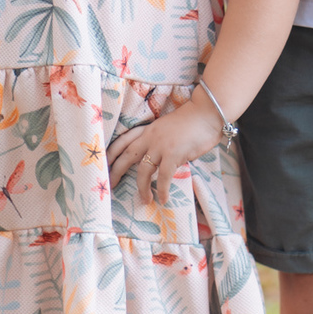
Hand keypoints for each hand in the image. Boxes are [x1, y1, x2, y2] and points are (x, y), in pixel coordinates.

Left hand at [107, 96, 225, 205]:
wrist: (207, 113)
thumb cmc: (193, 121)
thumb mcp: (168, 128)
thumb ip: (159, 141)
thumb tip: (157, 159)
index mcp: (148, 129)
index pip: (123, 140)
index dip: (112, 153)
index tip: (105, 165)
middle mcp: (150, 137)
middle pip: (126, 156)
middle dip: (117, 172)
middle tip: (112, 186)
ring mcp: (161, 145)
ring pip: (143, 170)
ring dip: (142, 188)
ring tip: (145, 200)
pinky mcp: (173, 154)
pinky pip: (163, 177)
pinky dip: (162, 190)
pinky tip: (163, 198)